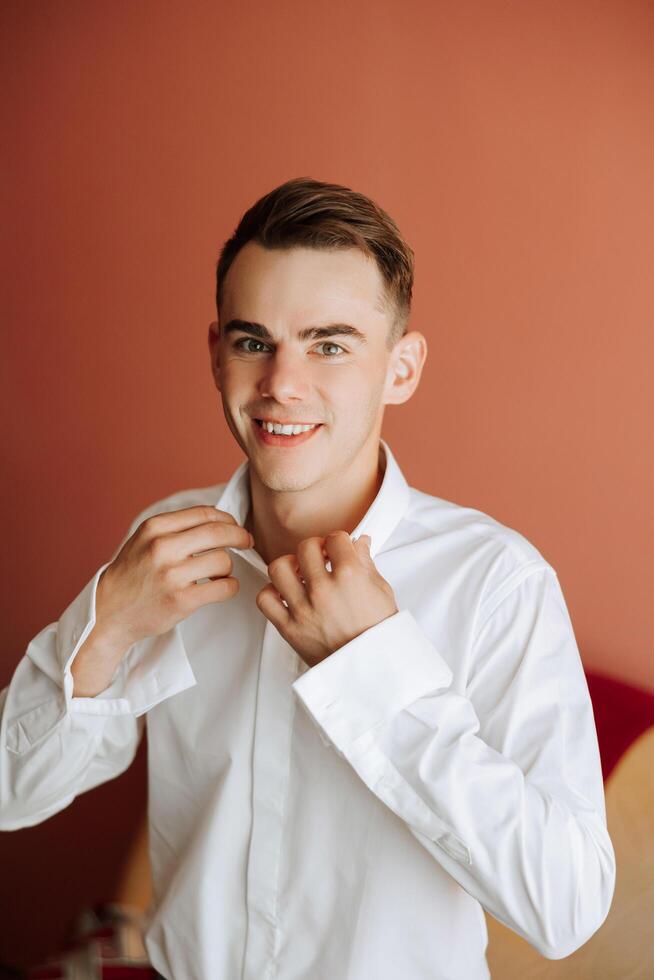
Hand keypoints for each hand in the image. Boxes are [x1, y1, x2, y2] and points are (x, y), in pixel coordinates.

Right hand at [96, 505, 253, 648]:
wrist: (109, 611)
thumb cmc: (132, 574)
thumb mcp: (145, 539)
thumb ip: (176, 527)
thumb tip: (219, 519)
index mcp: (155, 528)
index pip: (205, 514)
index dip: (228, 519)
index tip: (235, 526)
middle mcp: (163, 547)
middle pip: (220, 532)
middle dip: (240, 536)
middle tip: (246, 542)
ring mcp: (172, 575)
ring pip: (223, 561)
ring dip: (228, 568)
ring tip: (218, 574)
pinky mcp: (182, 600)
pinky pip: (225, 587)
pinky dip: (229, 587)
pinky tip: (220, 587)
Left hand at [255, 532, 398, 667]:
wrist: (373, 670)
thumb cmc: (380, 634)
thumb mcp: (382, 592)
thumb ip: (367, 563)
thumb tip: (360, 544)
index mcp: (350, 577)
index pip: (335, 539)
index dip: (339, 541)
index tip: (339, 548)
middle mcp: (323, 590)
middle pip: (305, 547)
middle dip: (315, 548)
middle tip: (321, 557)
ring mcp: (303, 609)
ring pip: (279, 568)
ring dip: (290, 566)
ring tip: (300, 573)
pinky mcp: (289, 628)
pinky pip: (265, 600)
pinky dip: (272, 593)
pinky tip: (286, 595)